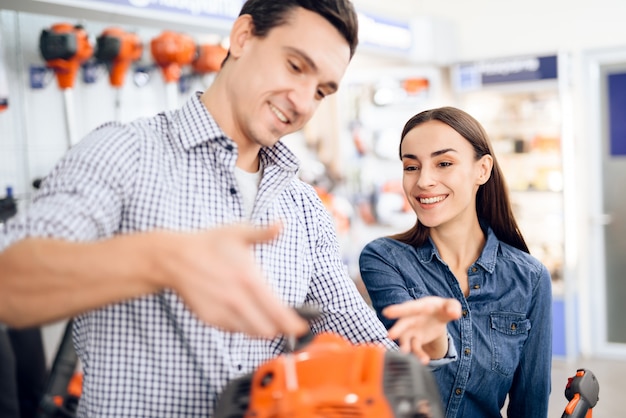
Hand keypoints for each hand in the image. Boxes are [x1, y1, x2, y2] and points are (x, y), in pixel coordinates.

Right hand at [153, 223, 308, 337]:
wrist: (174, 258)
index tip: (303, 327)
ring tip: (267, 318)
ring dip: (262, 329)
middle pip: (268, 329)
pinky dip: (242, 326)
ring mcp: (222, 311)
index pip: (278, 312)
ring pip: (251, 333)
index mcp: (249, 279)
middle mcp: (236, 299)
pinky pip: (233, 330)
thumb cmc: (208, 243)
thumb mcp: (238, 232)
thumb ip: (263, 233)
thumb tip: (282, 225)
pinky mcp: (209, 318)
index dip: (294, 324)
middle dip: (280, 328)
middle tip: (286, 322)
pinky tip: (243, 312)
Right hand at [384, 296, 461, 363]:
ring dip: (405, 346)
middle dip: (397, 329)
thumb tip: (454, 313)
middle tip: (390, 335)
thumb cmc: (443, 308)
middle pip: (402, 324)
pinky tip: (424, 360)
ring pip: (406, 339)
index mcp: (419, 306)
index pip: (409, 307)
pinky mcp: (416, 340)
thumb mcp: (450, 305)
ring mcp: (412, 330)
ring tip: (405, 352)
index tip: (386, 312)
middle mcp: (412, 318)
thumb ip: (453, 308)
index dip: (398, 310)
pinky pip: (415, 348)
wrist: (440, 317)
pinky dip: (418, 354)